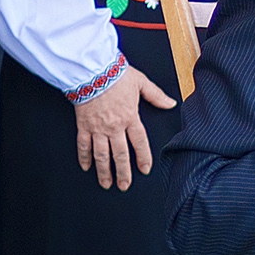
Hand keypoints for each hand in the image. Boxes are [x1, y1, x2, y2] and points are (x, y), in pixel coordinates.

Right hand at [73, 65, 174, 189]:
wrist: (92, 70)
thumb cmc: (116, 74)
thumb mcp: (141, 82)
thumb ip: (156, 95)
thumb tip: (171, 103)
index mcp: (130, 117)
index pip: (140, 143)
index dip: (143, 158)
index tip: (144, 170)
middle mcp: (115, 126)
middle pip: (120, 154)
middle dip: (123, 172)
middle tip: (124, 185)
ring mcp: (98, 128)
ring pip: (101, 154)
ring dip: (104, 171)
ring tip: (106, 183)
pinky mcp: (83, 125)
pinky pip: (83, 145)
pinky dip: (84, 157)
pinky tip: (86, 167)